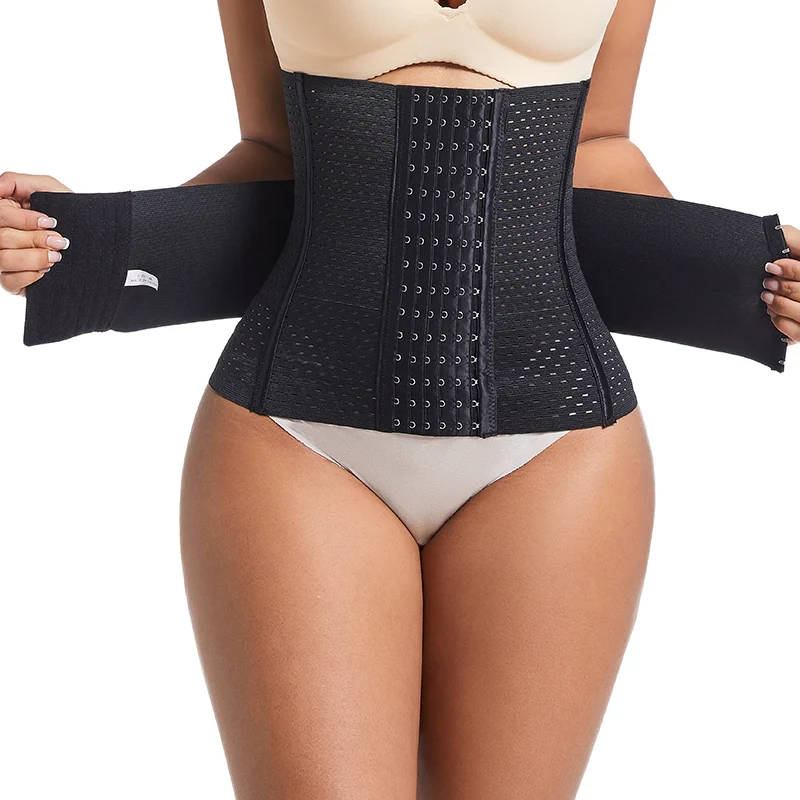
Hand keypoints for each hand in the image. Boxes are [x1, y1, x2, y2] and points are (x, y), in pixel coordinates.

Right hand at [0, 171, 72, 297]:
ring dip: (34, 258)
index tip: (50, 222)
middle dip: (35, 239)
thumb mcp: (50, 189)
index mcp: (6, 212)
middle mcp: (2, 235)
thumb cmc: (73, 214)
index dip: (24, 220)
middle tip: (59, 241)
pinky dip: (30, 276)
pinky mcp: (13, 280)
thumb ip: (17, 181)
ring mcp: (6, 258)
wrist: (98, 246)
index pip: (0, 215)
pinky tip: (47, 271)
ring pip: (3, 259)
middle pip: (2, 238)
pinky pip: (9, 281)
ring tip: (57, 257)